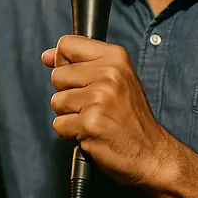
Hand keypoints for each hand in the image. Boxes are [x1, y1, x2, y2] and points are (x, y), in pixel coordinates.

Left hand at [43, 35, 177, 187]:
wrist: (150, 152)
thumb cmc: (131, 117)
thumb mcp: (117, 78)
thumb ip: (81, 63)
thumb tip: (46, 56)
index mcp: (115, 57)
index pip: (67, 45)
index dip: (63, 62)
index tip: (76, 77)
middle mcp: (108, 74)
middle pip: (57, 75)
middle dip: (68, 93)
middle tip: (93, 105)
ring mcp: (98, 98)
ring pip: (56, 101)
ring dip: (70, 115)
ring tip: (94, 119)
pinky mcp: (89, 123)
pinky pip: (59, 125)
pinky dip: (70, 133)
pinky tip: (91, 133)